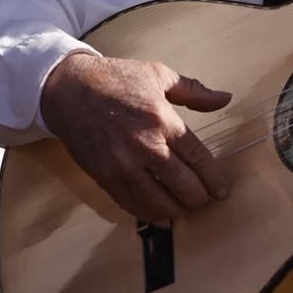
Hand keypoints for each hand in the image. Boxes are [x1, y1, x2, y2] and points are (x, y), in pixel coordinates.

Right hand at [40, 51, 232, 223]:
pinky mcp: (104, 177)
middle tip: (207, 200)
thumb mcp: (158, 74)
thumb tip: (225, 99)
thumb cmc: (115, 79)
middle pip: (181, 183)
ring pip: (158, 200)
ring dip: (177, 209)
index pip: (197, 157)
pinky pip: (131, 203)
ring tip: (187, 209)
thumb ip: (194, 91)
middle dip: (199, 197)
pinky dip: (149, 215)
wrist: (68, 90)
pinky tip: (162, 218)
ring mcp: (122, 165)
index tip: (222, 189)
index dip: (213, 177)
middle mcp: (144, 146)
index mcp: (161, 119)